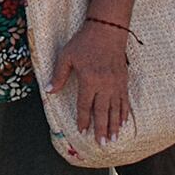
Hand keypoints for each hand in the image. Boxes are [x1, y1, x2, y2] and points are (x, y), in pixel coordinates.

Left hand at [60, 11, 135, 140]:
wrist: (107, 30)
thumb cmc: (84, 42)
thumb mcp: (66, 56)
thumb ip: (59, 75)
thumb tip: (50, 91)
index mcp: (89, 80)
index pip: (85, 105)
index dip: (83, 120)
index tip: (82, 131)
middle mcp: (104, 85)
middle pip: (103, 111)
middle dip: (102, 129)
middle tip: (102, 144)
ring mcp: (116, 83)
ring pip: (115, 109)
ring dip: (114, 125)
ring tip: (113, 139)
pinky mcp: (124, 80)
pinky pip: (124, 100)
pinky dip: (124, 113)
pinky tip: (123, 122)